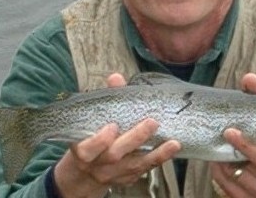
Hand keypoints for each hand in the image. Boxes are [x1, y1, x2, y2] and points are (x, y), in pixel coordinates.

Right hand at [54, 73, 180, 197]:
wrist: (86, 171)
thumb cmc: (89, 137)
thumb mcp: (91, 120)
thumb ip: (105, 98)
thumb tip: (116, 78)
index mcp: (83, 150)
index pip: (88, 149)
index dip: (99, 141)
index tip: (112, 127)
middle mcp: (98, 164)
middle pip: (115, 155)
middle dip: (134, 139)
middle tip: (152, 122)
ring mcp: (113, 174)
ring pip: (134, 165)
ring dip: (155, 154)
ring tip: (173, 142)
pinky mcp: (127, 178)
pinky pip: (144, 170)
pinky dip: (159, 159)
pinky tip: (171, 148)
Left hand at [210, 73, 255, 197]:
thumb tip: (249, 77)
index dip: (246, 146)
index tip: (230, 132)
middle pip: (247, 169)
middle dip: (229, 154)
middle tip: (218, 137)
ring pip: (237, 181)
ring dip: (222, 165)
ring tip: (217, 148)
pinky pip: (232, 193)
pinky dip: (221, 178)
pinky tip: (217, 163)